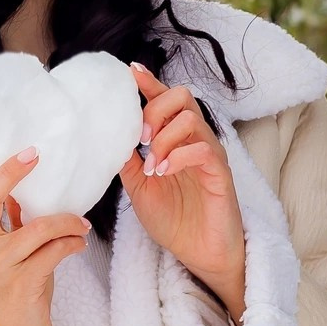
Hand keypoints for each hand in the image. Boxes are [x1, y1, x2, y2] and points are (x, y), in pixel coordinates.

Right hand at [0, 115, 89, 325]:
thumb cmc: (16, 290)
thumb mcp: (8, 251)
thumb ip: (11, 219)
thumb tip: (21, 183)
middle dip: (11, 173)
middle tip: (36, 152)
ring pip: (32, 228)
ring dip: (64, 220)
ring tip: (82, 221)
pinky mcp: (21, 285)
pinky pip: (52, 253)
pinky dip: (71, 243)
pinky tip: (80, 242)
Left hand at [117, 61, 245, 322]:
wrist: (198, 254)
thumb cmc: (173, 219)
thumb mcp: (139, 187)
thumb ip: (127, 160)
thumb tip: (106, 136)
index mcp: (175, 139)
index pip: (165, 99)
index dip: (149, 81)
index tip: (129, 71)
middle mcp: (195, 139)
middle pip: (182, 96)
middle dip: (155, 109)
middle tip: (140, 139)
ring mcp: (210, 154)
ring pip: (192, 119)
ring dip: (164, 137)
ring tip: (152, 164)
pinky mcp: (220, 174)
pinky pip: (204, 149)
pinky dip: (178, 155)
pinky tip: (163, 172)